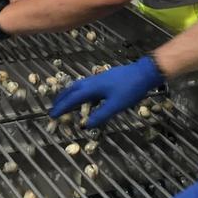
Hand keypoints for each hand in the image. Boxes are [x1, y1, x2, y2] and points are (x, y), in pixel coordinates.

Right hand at [49, 56, 164, 125]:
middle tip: (54, 107)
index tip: (52, 115)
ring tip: (66, 103)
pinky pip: (89, 87)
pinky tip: (88, 100)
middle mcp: (93, 81)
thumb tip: (85, 125)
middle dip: (62, 99)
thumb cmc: (130, 89)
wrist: (145, 72)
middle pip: (73, 89)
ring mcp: (100, 78)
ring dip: (71, 95)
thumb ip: (100, 115)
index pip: (73, 98)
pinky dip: (83, 93)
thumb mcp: (115, 105)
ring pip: (80, 86)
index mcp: (93, 87)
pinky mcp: (107, 79)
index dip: (62, 107)